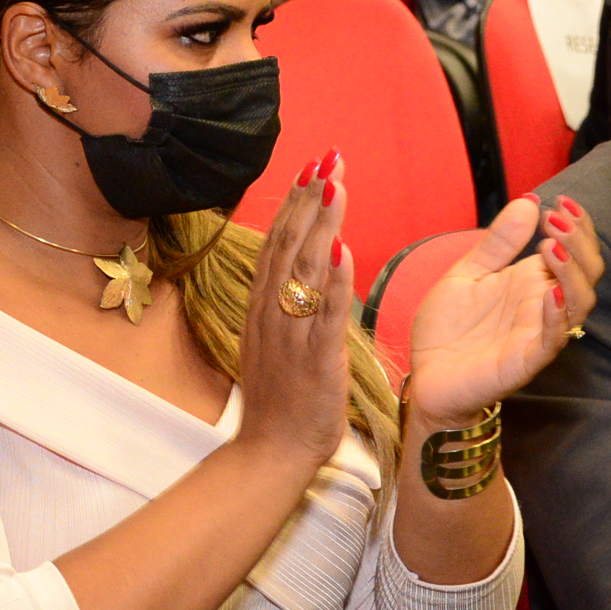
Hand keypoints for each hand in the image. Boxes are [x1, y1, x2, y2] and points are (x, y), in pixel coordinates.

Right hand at [235, 155, 354, 478]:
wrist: (270, 451)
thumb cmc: (279, 399)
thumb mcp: (274, 340)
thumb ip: (288, 303)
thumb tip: (310, 266)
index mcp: (264, 307)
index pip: (278, 243)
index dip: (295, 202)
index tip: (311, 166)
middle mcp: (273, 313)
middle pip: (290, 245)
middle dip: (310, 198)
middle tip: (328, 157)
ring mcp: (292, 335)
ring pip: (306, 270)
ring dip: (322, 225)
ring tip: (337, 185)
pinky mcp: (316, 360)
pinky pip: (326, 315)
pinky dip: (336, 281)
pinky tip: (346, 249)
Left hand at [403, 196, 598, 430]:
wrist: (425, 376)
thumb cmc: (448, 328)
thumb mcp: (467, 273)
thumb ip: (497, 242)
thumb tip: (529, 201)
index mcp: (532, 281)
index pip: (575, 251)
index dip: (578, 226)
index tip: (560, 200)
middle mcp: (543, 305)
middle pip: (588, 273)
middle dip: (579, 242)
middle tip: (556, 219)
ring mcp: (538, 333)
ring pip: (580, 303)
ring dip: (572, 271)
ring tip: (550, 246)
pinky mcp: (525, 361)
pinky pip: (553, 339)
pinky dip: (557, 315)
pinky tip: (550, 291)